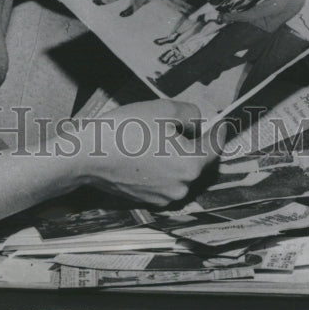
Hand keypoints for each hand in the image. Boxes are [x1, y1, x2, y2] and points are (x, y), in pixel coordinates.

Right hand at [71, 100, 217, 207]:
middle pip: (197, 161)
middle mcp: (181, 187)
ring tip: (156, 137)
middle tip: (178, 124)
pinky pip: (163, 181)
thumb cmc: (125, 130)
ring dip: (176, 156)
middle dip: (193, 142)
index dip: (218, 131)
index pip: (215, 147)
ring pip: (180, 171)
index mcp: (191, 164)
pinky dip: (160, 167)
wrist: (88, 155)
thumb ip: (190, 114)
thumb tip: (197, 122)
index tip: (220, 122)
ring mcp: (164, 197)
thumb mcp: (163, 109)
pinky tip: (144, 152)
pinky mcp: (147, 200)